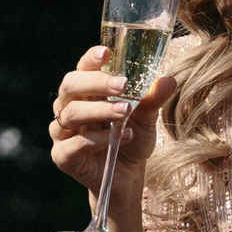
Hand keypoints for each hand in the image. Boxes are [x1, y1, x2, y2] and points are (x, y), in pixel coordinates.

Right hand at [49, 45, 178, 194]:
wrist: (126, 178)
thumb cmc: (131, 140)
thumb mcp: (146, 118)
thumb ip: (152, 99)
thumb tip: (169, 80)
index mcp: (85, 91)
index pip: (82, 68)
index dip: (91, 58)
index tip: (107, 52)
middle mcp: (68, 107)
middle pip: (70, 86)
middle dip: (96, 82)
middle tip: (122, 84)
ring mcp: (62, 132)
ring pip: (72, 114)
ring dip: (100, 110)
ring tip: (126, 111)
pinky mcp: (62, 156)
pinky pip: (76, 143)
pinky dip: (100, 140)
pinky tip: (123, 138)